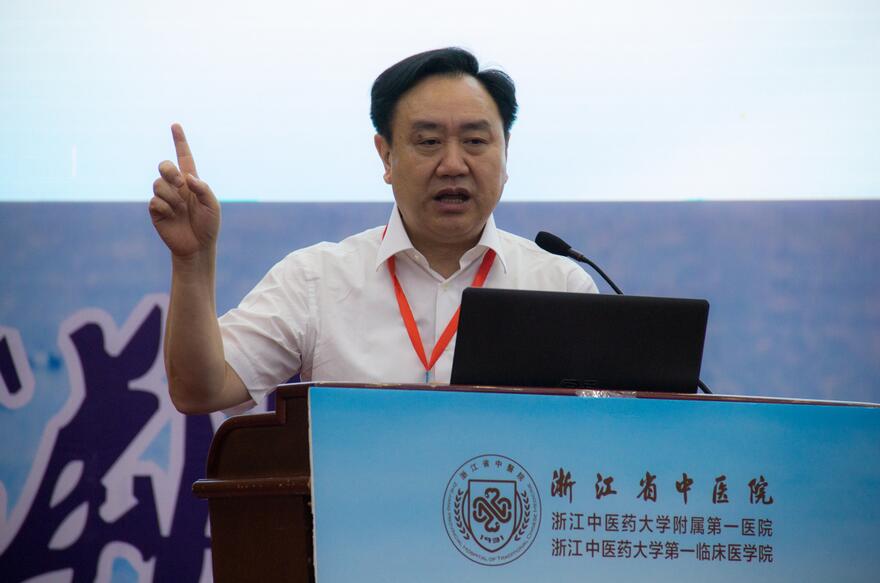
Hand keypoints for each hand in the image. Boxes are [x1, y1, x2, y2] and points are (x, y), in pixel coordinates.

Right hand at [149, 123, 220, 257]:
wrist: (198, 246)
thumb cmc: (208, 225)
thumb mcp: (213, 206)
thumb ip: (203, 188)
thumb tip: (187, 177)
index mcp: (191, 182)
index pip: (184, 157)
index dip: (180, 141)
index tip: (175, 125)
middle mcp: (176, 187)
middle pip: (164, 166)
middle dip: (168, 170)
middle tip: (179, 182)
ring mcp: (165, 198)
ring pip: (158, 184)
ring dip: (171, 195)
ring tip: (180, 208)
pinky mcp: (156, 211)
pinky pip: (155, 201)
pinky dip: (165, 208)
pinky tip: (172, 216)